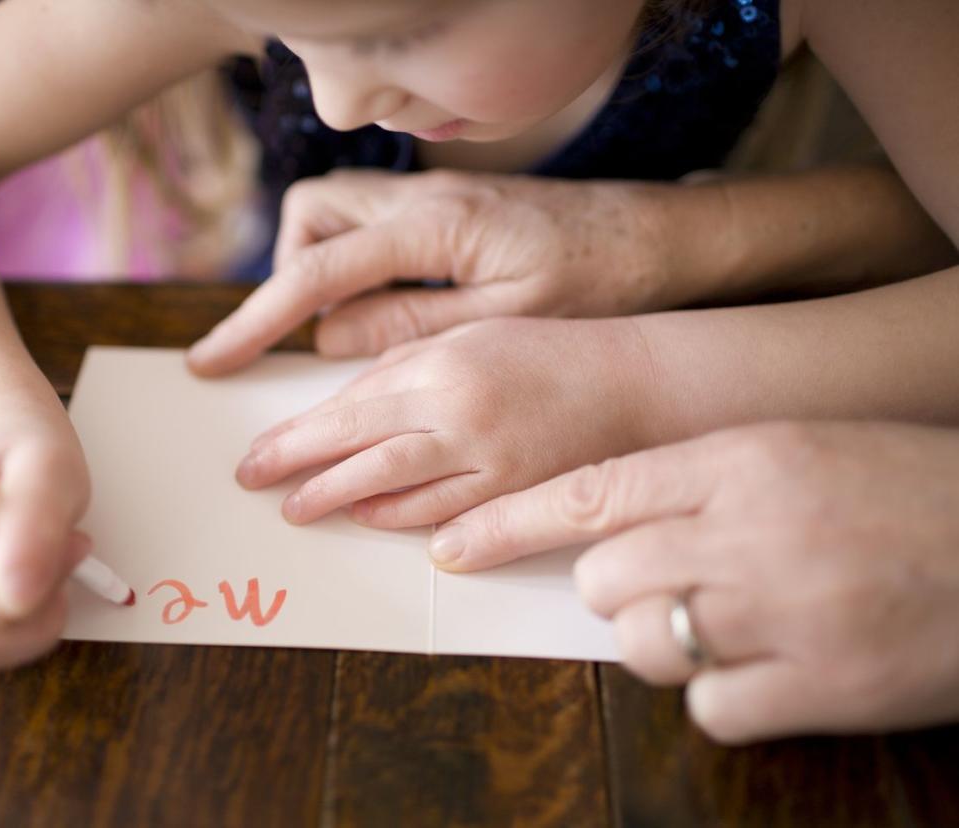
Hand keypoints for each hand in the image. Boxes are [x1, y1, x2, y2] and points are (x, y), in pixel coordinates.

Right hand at [0, 393, 91, 675]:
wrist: (1, 444)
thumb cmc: (25, 451)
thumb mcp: (51, 465)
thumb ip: (34, 519)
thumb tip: (17, 594)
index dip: (36, 585)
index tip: (74, 543)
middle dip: (35, 607)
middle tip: (66, 554)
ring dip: (28, 623)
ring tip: (45, 567)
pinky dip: (16, 631)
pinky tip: (27, 586)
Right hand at [188, 169, 677, 375]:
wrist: (661, 237)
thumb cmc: (599, 284)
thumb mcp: (505, 327)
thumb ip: (411, 329)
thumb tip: (330, 340)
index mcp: (437, 228)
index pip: (320, 272)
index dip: (257, 320)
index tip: (212, 361)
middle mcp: (426, 197)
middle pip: (314, 214)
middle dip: (293, 274)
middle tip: (312, 335)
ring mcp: (436, 195)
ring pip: (338, 212)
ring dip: (326, 267)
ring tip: (353, 327)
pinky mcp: (449, 205)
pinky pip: (375, 223)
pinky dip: (362, 263)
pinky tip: (391, 305)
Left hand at [236, 316, 659, 527]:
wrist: (634, 384)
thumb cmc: (547, 352)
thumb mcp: (468, 338)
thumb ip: (402, 369)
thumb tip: (340, 408)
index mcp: (445, 367)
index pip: (348, 410)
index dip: (295, 437)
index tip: (256, 455)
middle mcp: (462, 417)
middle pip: (359, 453)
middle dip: (299, 472)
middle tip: (256, 485)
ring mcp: (491, 464)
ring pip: (395, 492)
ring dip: (340, 502)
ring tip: (301, 507)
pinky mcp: (515, 497)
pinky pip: (443, 517)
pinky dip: (399, 519)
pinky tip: (367, 517)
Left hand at [431, 421, 958, 742]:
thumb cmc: (900, 488)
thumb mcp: (793, 451)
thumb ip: (698, 481)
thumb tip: (607, 524)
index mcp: (739, 461)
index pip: (590, 494)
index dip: (508, 524)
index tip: (454, 548)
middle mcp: (746, 532)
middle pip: (603, 575)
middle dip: (618, 586)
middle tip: (670, 582)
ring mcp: (780, 612)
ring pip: (642, 639)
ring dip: (663, 637)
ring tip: (728, 621)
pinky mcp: (816, 687)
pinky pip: (707, 703)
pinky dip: (723, 691)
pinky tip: (768, 666)